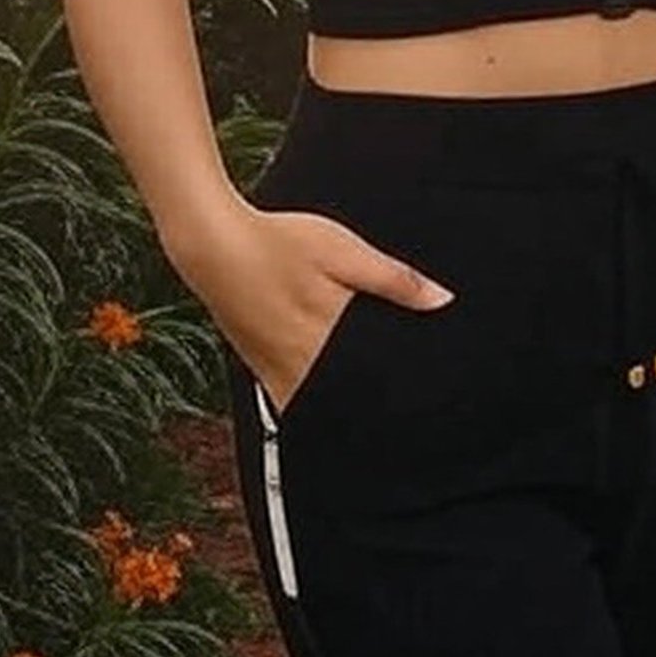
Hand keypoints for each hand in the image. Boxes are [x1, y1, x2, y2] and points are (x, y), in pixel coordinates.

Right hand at [168, 205, 453, 415]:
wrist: (212, 245)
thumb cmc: (279, 242)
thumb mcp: (344, 251)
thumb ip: (394, 280)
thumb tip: (443, 301)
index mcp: (329, 338)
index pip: (376, 385)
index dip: (402, 402)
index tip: (426, 409)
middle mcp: (302, 365)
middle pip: (347, 407)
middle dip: (375, 413)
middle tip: (405, 414)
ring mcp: (275, 371)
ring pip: (318, 410)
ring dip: (341, 410)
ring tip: (368, 407)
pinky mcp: (258, 368)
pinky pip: (291, 400)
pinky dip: (311, 401)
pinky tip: (325, 390)